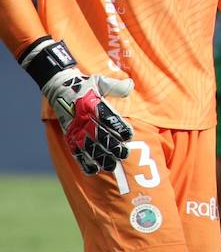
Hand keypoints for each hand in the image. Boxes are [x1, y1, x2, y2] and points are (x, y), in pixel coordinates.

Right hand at [21, 38, 133, 174]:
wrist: (59, 87)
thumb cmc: (84, 84)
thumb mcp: (100, 81)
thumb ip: (115, 86)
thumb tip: (130, 86)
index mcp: (92, 105)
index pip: (108, 118)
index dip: (118, 128)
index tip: (129, 136)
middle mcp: (84, 119)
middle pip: (100, 135)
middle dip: (112, 146)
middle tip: (124, 154)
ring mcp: (75, 128)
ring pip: (89, 146)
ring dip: (100, 157)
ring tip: (112, 165)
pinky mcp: (69, 135)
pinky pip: (75, 150)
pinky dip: (83, 161)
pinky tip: (93, 170)